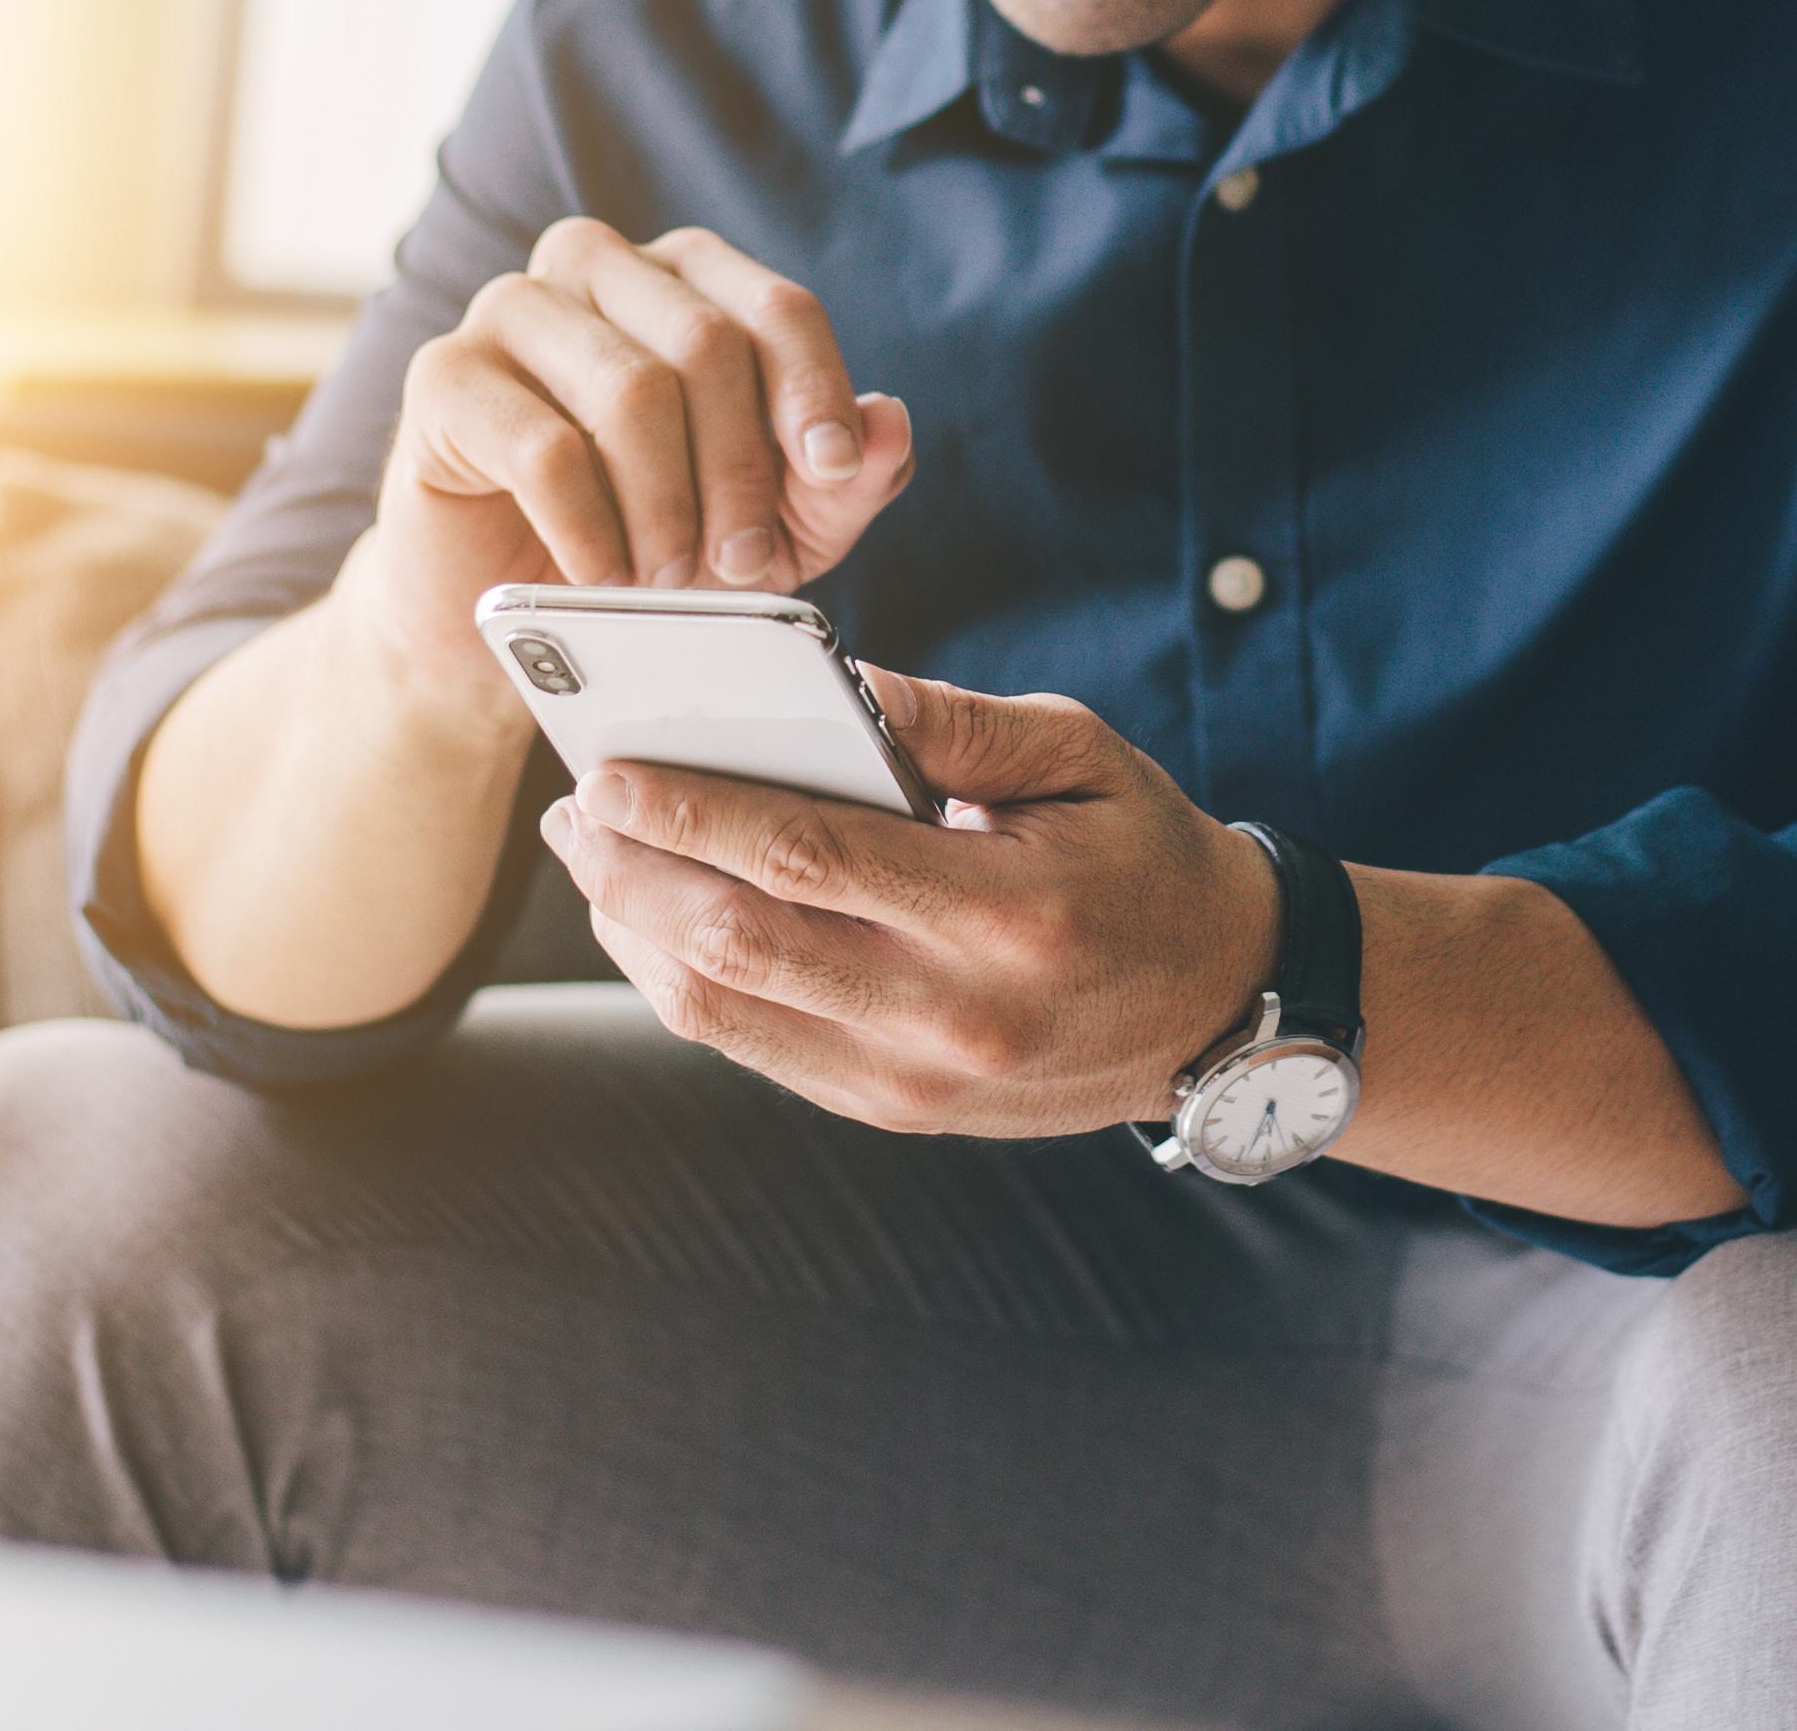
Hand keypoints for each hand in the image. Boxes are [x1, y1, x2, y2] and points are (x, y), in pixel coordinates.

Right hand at [333, 218, 914, 702]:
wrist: (500, 611)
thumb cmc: (647, 545)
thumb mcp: (772, 528)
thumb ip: (840, 481)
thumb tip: (890, 424)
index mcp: (683, 277)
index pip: (774, 307)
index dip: (813, 391)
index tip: (830, 474)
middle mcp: (595, 266)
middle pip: (705, 344)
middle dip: (738, 470)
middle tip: (738, 563)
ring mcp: (510, 309)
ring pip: (630, 390)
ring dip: (666, 508)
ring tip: (667, 577)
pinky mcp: (443, 375)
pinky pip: (544, 447)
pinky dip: (591, 530)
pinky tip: (600, 576)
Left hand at [538, 666, 1277, 1139]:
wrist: (1220, 1007)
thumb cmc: (1143, 855)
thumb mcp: (1081, 757)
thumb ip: (954, 722)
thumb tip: (836, 683)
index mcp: (1004, 914)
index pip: (806, 858)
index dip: (691, 812)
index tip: (609, 769)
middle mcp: (952, 1015)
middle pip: (741, 942)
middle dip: (633, 870)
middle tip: (576, 807)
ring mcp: (916, 1081)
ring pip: (726, 1011)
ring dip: (635, 931)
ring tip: (592, 857)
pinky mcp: (894, 1112)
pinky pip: (753, 1048)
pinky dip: (682, 982)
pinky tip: (650, 920)